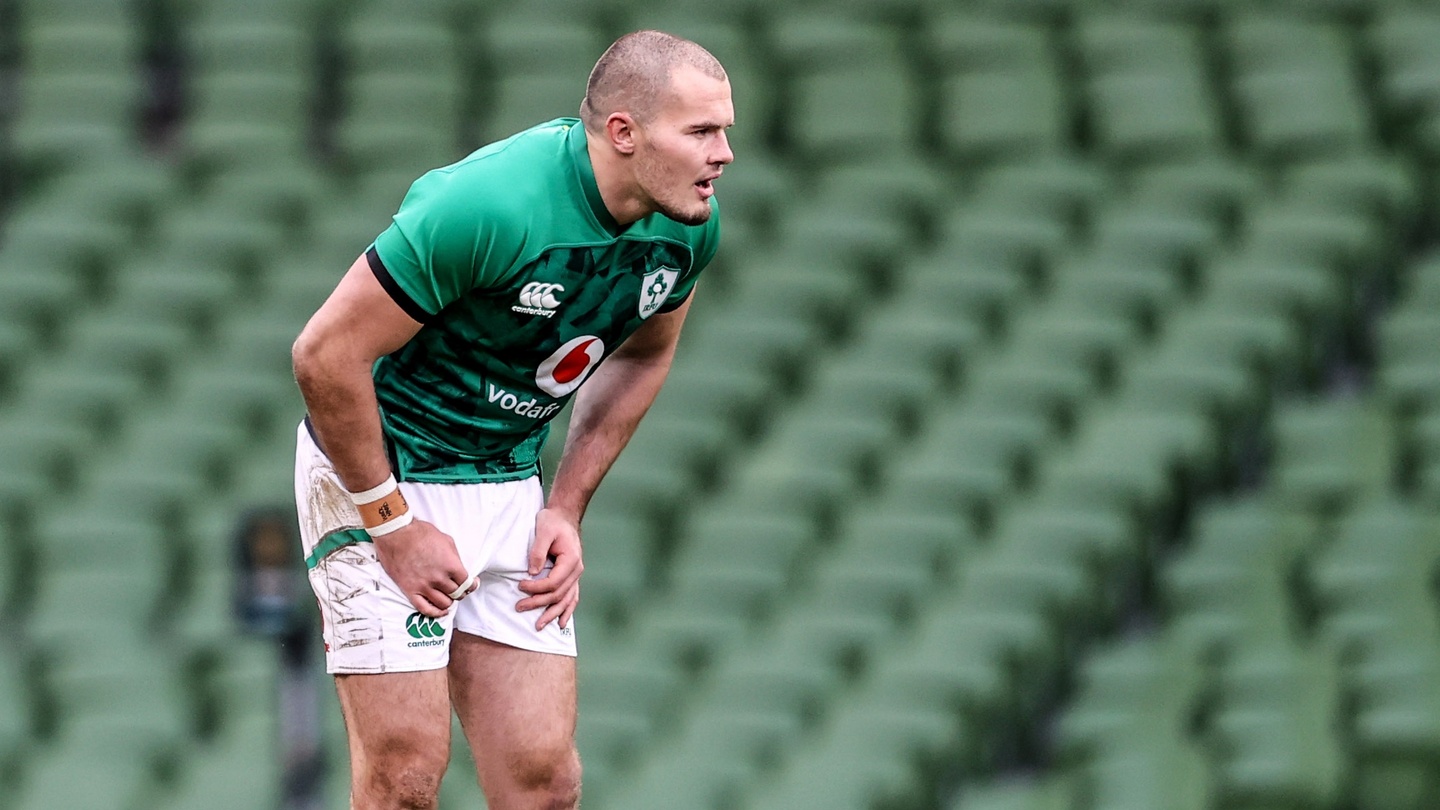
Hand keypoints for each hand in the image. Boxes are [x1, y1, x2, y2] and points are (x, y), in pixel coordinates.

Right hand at [373, 518, 474, 617]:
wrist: (396, 533)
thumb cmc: (420, 533)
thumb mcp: (446, 540)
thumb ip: (454, 557)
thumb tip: (459, 568)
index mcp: (451, 565)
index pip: (467, 583)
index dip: (471, 585)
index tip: (471, 584)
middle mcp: (439, 578)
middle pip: (457, 594)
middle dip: (460, 592)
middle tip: (459, 589)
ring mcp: (424, 586)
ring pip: (444, 603)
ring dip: (449, 601)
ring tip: (448, 596)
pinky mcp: (410, 590)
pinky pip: (425, 609)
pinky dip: (435, 612)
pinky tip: (440, 610)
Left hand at [517, 508, 582, 630]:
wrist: (564, 517)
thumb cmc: (553, 522)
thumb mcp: (544, 531)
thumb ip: (538, 552)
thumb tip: (533, 572)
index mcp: (571, 559)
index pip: (553, 582)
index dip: (536, 588)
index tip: (520, 586)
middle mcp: (576, 570)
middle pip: (558, 594)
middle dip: (538, 603)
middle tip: (519, 607)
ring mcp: (576, 575)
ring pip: (566, 600)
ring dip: (552, 614)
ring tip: (539, 625)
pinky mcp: (572, 577)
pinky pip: (572, 598)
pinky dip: (567, 611)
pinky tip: (560, 623)